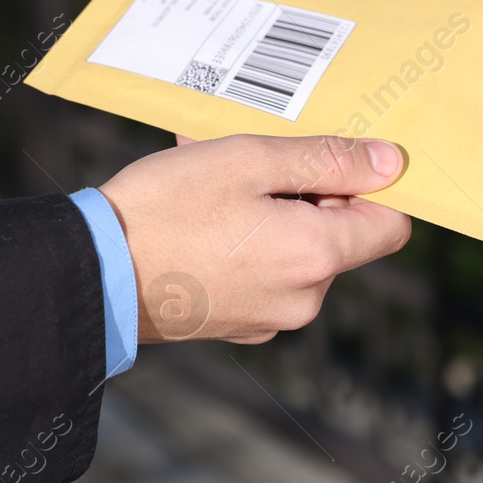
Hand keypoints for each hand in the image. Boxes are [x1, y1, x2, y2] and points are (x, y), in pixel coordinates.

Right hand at [99, 134, 411, 343]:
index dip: (370, 186)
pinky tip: (203, 213)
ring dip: (272, 210)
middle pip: (341, 236)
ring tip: (216, 178)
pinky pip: (263, 272)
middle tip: (254, 157)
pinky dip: (247, 240)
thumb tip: (391, 163)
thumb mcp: (250, 161)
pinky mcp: (238, 324)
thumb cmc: (167, 209)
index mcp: (317, 257)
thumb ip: (327, 160)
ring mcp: (269, 318)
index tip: (328, 159)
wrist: (90, 274)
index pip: (391, 225)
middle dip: (307, 191)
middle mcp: (304, 299)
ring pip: (298, 251)